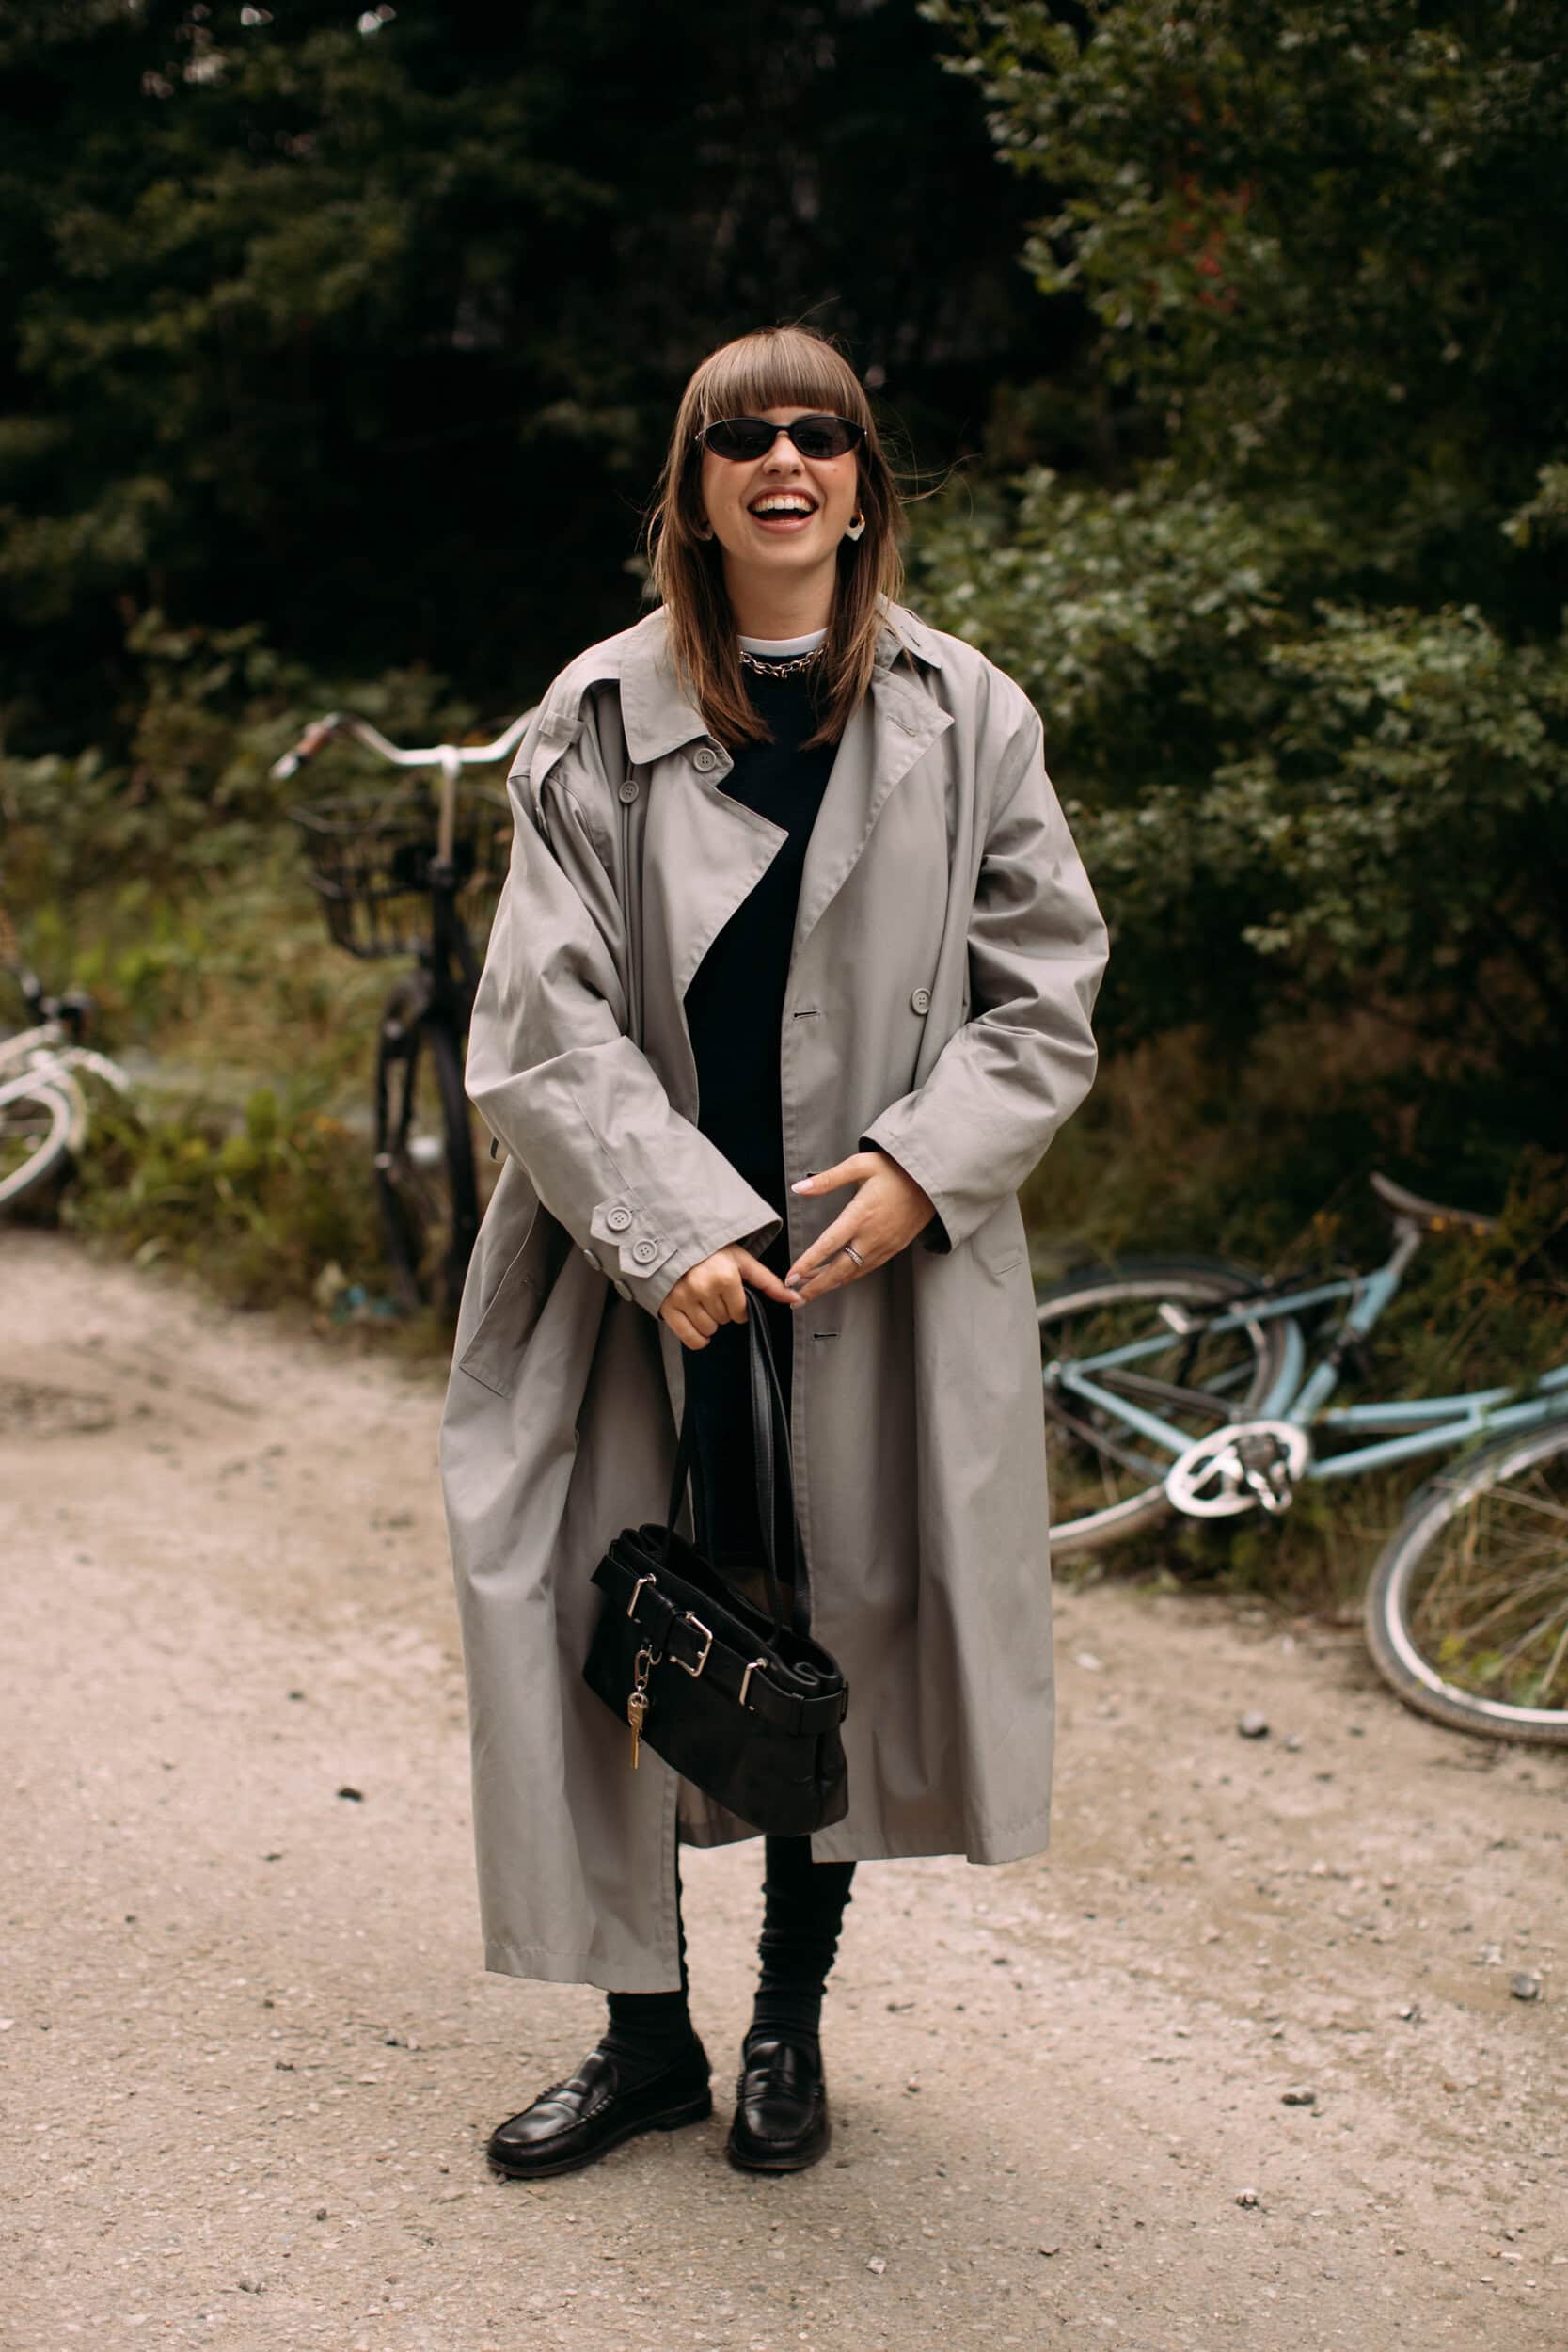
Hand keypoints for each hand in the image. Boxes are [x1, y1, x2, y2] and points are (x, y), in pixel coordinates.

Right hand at [659, 1242, 796, 1349]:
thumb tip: (794, 1297)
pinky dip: (697, 1337)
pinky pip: (689, 1338)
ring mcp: (683, 1298)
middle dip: (723, 1311)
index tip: (730, 1293)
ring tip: (703, 1303)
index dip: (738, 1306)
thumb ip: (768, 1282)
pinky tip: (698, 1325)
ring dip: (709, 1322)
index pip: (741, 1312)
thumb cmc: (711, 1251)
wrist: (675, 1241)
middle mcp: (703, 1288)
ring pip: (708, 1330)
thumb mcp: (741, 1260)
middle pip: (724, 1320)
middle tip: (713, 1294)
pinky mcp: (667, 1307)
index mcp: (724, 1276)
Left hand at [783, 1149, 934, 1303]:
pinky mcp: (894, 1248)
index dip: (808, 1263)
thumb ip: (827, 1179)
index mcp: (860, 1214)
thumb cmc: (896, 1169)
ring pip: (853, 1273)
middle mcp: (872, 1235)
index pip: (828, 1244)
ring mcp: (884, 1245)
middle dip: (815, 1287)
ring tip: (809, 1292)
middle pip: (839, 1269)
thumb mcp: (860, 1165)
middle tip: (795, 1298)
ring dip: (830, 1284)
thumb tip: (799, 1188)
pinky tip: (837, 1279)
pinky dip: (849, 1277)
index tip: (791, 1277)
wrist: (933, 1179)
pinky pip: (867, 1268)